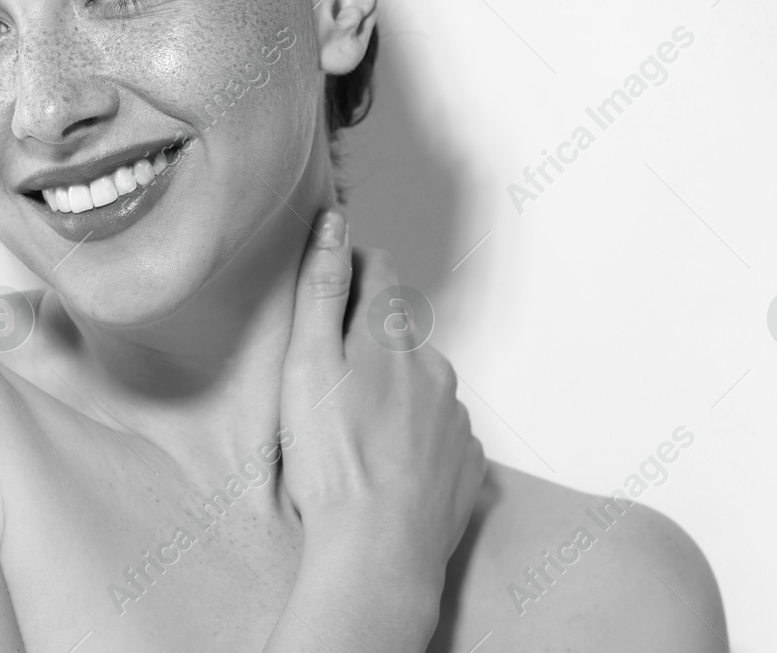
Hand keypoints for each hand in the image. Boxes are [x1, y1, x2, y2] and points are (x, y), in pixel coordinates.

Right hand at [278, 209, 484, 592]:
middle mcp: (434, 366)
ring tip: (356, 433)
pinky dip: (417, 437)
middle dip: (370, 339)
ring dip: (395, 391)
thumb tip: (334, 222)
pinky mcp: (469, 461)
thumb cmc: (332, 461)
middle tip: (329, 379)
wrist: (378, 554)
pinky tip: (388, 464)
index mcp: (391, 336)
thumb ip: (322, 289)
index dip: (351, 269)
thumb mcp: (307, 365)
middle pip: (400, 331)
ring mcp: (456, 416)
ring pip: (423, 382)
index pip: (379, 269)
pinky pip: (442, 432)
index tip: (327, 288)